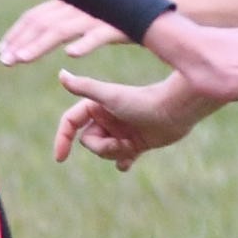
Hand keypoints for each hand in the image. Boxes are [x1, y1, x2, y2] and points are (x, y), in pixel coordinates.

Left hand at [0, 0, 124, 64]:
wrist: (160, 9)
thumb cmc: (121, 17)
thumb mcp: (88, 20)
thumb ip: (66, 24)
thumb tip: (43, 33)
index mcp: (71, 4)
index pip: (36, 16)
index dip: (17, 33)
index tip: (2, 52)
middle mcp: (80, 6)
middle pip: (43, 22)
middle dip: (21, 42)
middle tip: (4, 61)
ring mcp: (99, 15)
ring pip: (64, 28)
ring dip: (40, 44)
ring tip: (22, 59)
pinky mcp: (120, 25)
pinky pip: (100, 34)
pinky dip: (85, 43)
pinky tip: (71, 55)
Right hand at [51, 67, 202, 170]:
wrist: (177, 110)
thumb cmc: (143, 101)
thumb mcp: (110, 96)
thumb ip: (84, 86)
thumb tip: (61, 74)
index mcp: (96, 106)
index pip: (70, 123)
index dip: (62, 139)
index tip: (60, 158)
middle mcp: (106, 118)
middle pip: (89, 142)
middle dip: (102, 147)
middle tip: (120, 144)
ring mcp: (120, 131)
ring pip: (104, 152)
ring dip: (115, 153)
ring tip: (132, 146)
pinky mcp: (136, 143)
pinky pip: (120, 159)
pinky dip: (123, 162)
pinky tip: (128, 163)